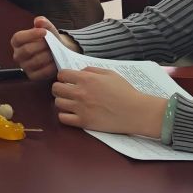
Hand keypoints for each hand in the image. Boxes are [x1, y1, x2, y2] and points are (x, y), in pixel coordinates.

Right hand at [9, 16, 69, 81]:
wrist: (58, 52)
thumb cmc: (49, 39)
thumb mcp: (47, 28)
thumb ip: (43, 23)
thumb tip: (39, 21)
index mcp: (17, 42)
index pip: (18, 38)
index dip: (31, 35)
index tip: (44, 32)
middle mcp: (18, 55)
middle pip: (27, 50)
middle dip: (42, 46)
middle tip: (52, 44)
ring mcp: (24, 67)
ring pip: (35, 61)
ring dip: (47, 56)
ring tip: (54, 52)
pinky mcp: (33, 76)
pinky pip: (41, 72)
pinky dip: (50, 67)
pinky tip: (55, 62)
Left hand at [51, 66, 167, 138]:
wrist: (136, 112)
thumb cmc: (125, 92)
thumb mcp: (110, 74)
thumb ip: (91, 70)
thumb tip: (79, 72)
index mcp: (86, 79)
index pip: (61, 74)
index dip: (64, 77)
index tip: (68, 81)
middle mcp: (80, 92)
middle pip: (56, 89)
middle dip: (60, 88)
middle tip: (67, 92)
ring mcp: (81, 108)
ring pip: (57, 103)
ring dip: (62, 102)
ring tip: (71, 103)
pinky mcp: (84, 122)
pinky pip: (63, 118)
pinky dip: (65, 116)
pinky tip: (72, 114)